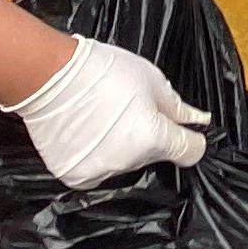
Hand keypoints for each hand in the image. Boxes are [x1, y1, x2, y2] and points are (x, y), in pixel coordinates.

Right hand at [8, 36, 210, 185]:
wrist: (48, 78)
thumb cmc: (101, 72)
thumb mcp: (152, 81)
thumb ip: (178, 109)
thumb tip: (199, 122)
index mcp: (151, 138)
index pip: (190, 152)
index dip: (191, 138)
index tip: (184, 129)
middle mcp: (126, 162)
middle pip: (155, 156)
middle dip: (151, 137)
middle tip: (130, 111)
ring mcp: (98, 172)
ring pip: (125, 164)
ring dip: (122, 147)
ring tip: (105, 118)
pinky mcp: (73, 176)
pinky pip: (97, 169)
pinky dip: (97, 155)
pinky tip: (88, 131)